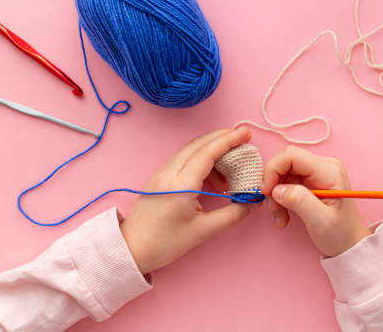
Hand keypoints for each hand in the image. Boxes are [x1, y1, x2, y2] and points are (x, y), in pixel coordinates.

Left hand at [120, 128, 253, 274]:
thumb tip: (250, 202)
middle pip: (198, 144)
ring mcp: (162, 173)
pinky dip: (201, 159)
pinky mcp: (159, 178)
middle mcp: (169, 173)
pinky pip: (183, 159)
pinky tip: (213, 175)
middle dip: (222, 137)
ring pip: (190, 150)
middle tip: (243, 138)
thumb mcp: (203, 231)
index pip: (207, 152)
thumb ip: (231, 214)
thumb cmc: (164, 243)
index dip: (228, 140)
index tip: (245, 134)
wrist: (131, 249)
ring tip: (231, 165)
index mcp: (180, 184)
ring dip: (212, 149)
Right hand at [261, 146, 371, 256]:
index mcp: (329, 171)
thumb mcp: (320, 220)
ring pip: (283, 174)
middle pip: (285, 163)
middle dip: (273, 184)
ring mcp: (316, 174)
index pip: (292, 156)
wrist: (350, 244)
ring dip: (276, 195)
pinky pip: (287, 183)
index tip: (266, 191)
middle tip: (273, 206)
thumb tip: (277, 189)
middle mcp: (323, 167)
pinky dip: (281, 199)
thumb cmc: (341, 234)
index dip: (273, 169)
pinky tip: (284, 215)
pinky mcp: (311, 182)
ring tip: (280, 216)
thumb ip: (299, 201)